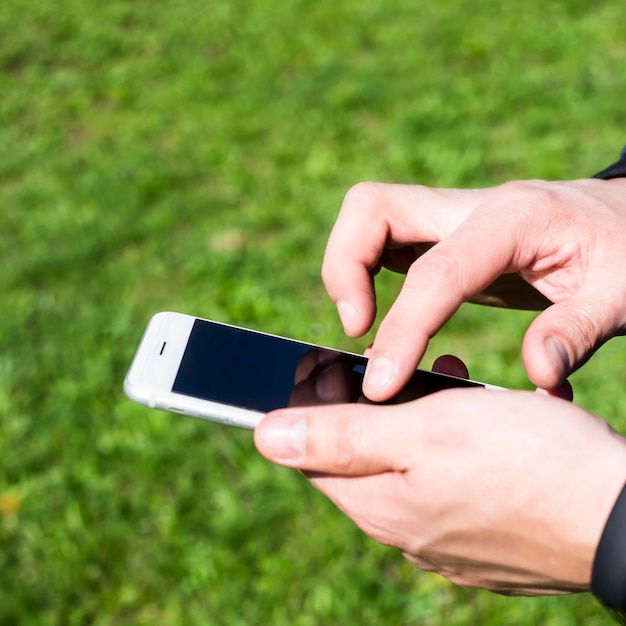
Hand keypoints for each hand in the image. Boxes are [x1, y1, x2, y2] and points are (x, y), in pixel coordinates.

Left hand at [255, 389, 625, 594]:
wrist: (620, 512)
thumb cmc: (526, 460)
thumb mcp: (424, 433)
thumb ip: (341, 438)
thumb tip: (265, 437)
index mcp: (379, 505)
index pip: (310, 453)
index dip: (309, 402)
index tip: (323, 360)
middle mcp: (404, 530)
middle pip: (355, 456)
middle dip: (360, 401)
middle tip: (378, 360)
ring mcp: (443, 536)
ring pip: (400, 462)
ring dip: (405, 413)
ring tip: (434, 372)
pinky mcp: (477, 533)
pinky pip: (437, 479)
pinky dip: (439, 439)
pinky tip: (465, 409)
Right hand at [322, 178, 625, 399]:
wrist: (624, 217)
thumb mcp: (622, 293)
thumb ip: (577, 331)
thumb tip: (537, 374)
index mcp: (514, 219)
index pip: (436, 272)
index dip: (401, 329)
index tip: (381, 383)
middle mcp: (471, 207)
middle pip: (372, 208)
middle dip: (344, 267)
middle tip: (355, 329)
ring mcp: (453, 216)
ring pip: (369, 216)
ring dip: (348, 267)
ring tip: (363, 326)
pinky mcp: (445, 234)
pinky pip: (385, 239)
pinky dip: (366, 271)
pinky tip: (386, 316)